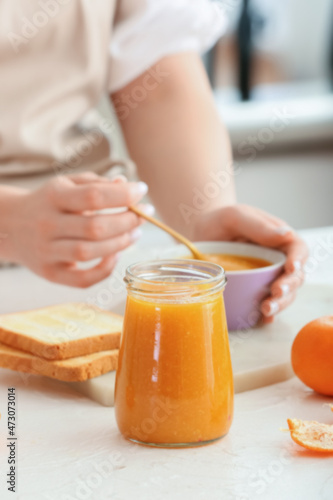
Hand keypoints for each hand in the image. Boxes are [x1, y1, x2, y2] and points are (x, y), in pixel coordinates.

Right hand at [4, 172, 152, 286]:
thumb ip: (96, 183)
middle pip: (95, 227)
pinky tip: (116, 255)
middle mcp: (47, 225)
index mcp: (53, 197)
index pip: (93, 196)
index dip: (123, 195)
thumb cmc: (48, 203)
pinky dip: (105, 270)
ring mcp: (47, 252)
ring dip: (121, 243)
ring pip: (89, 252)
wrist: (10, 225)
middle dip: (127, 221)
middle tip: (144, 214)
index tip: (142, 191)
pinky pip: (82, 279)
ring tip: (135, 232)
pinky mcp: (50, 273)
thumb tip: (127, 185)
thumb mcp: (66, 184)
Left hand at [194, 204, 308, 321]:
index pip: (298, 249)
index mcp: (279, 238)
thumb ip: (258, 226)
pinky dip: (267, 314)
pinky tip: (262, 319)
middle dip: (288, 287)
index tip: (291, 268)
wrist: (201, 234)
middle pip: (294, 276)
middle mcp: (277, 259)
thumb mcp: (236, 217)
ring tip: (266, 309)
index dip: (299, 260)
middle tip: (276, 293)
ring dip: (280, 304)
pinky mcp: (254, 290)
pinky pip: (265, 304)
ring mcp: (267, 277)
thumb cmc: (221, 220)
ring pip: (284, 293)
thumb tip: (286, 234)